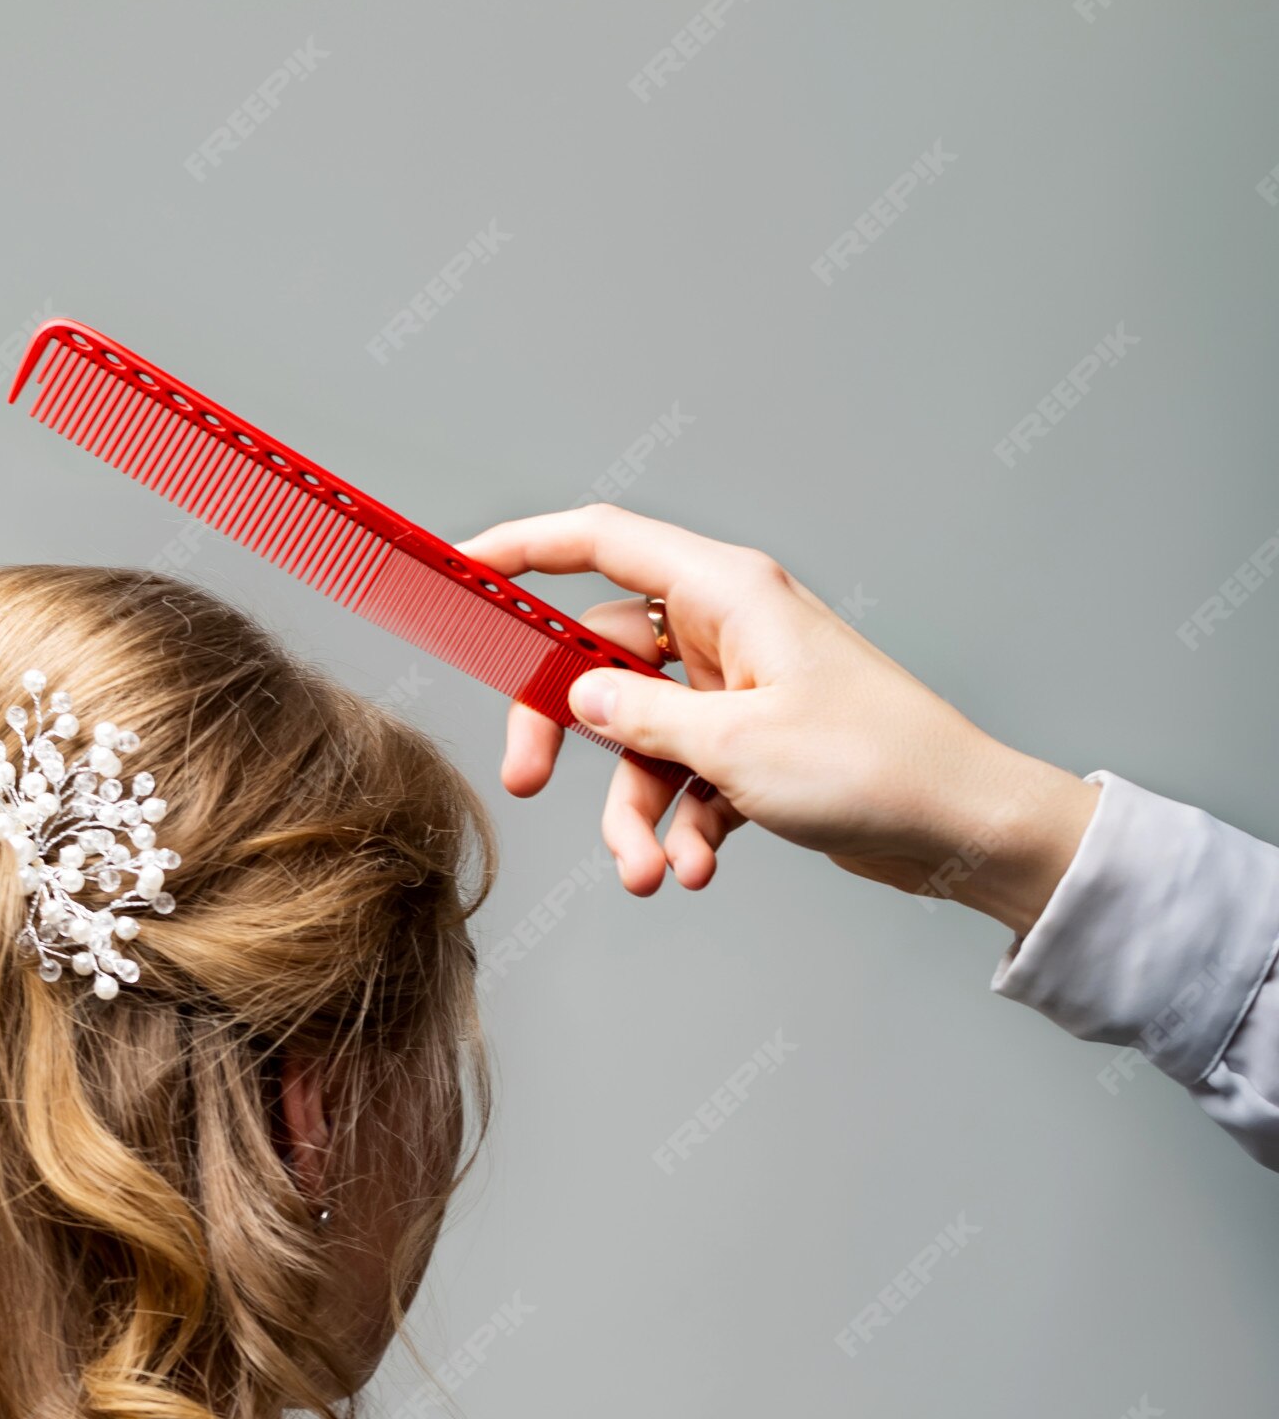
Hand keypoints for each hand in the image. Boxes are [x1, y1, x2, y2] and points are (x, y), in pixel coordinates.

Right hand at [456, 504, 1098, 932]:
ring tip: (648, 876)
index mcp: (725, 592)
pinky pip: (684, 780)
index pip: (599, 542)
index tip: (457, 571)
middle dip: (563, 729)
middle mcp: (726, 631)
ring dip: (633, 812)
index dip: (522, 550)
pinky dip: (681, 827)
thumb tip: (577, 696)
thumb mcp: (734, 744)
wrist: (960, 827)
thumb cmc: (872, 765)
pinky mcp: (753, 748)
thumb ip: (640, 717)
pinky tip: (698, 869)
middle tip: (527, 782)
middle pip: (599, 660)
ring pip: (639, 739)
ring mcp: (738, 691)